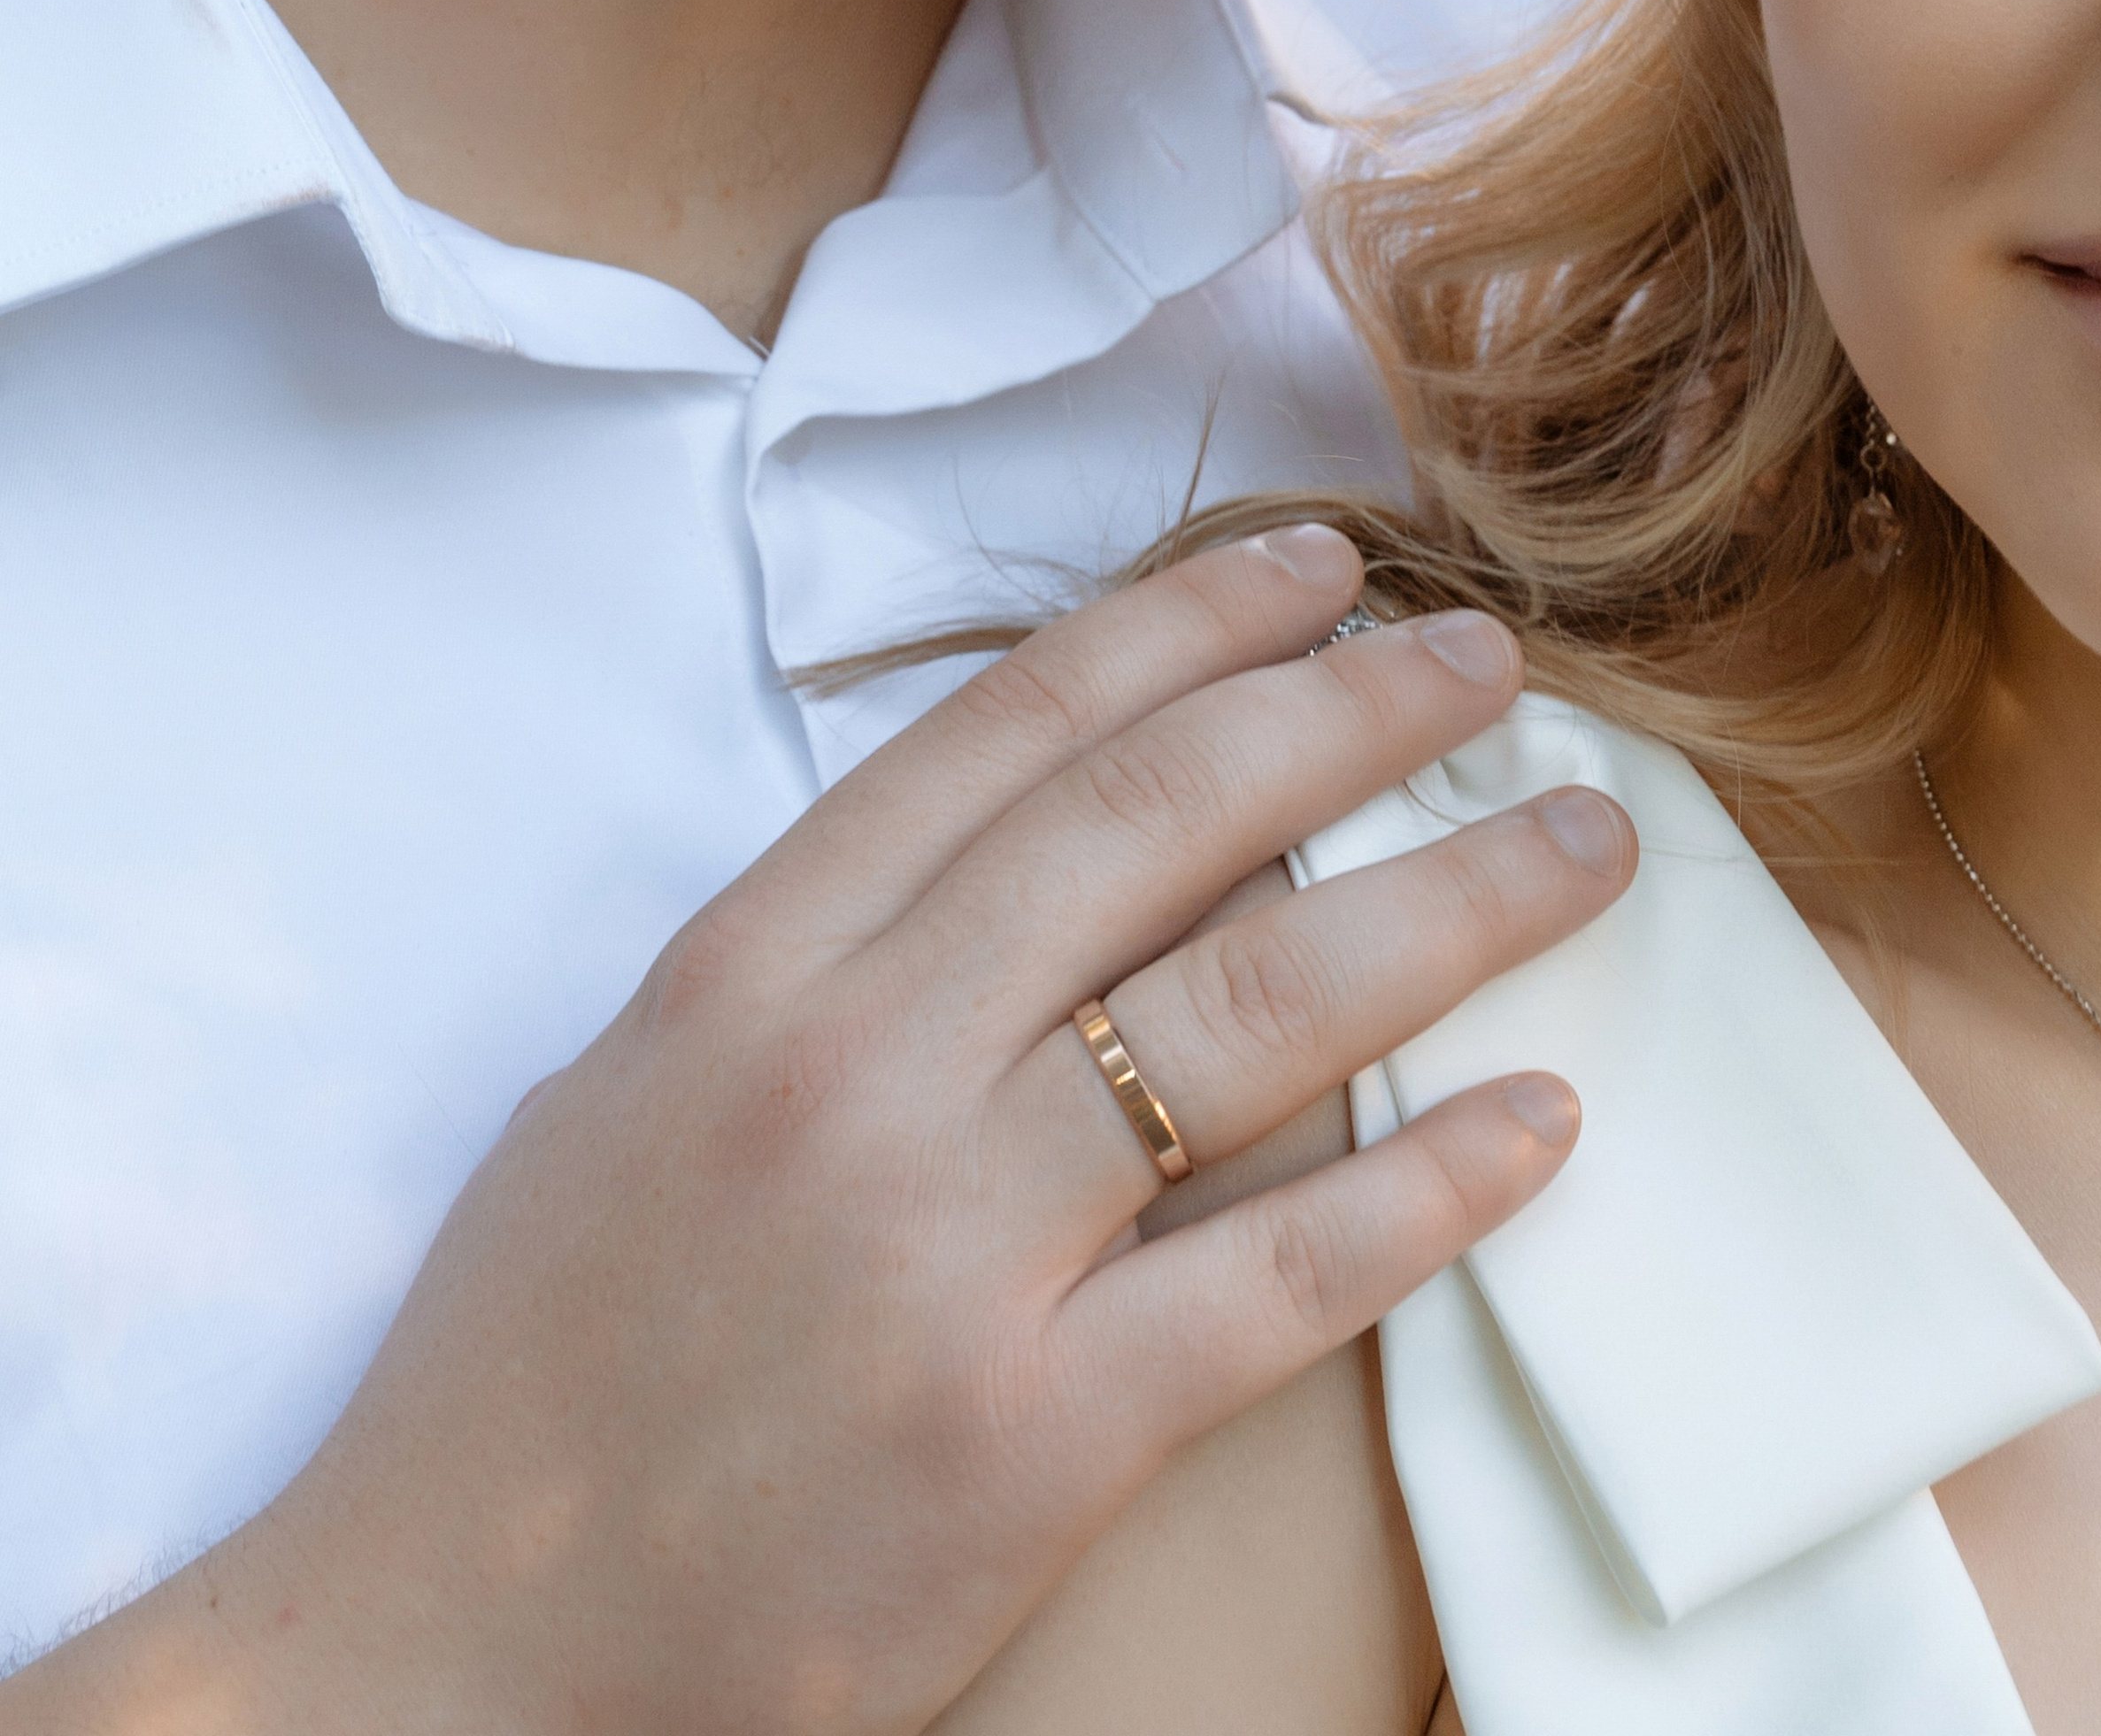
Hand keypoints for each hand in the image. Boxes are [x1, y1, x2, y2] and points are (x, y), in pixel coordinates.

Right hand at [7, 533, 1631, 1735]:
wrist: (428, 1653)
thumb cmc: (526, 1369)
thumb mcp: (629, 1090)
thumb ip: (813, 958)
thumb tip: (1006, 849)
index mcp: (748, 965)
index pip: (1010, 730)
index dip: (1184, 624)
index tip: (1315, 565)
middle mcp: (854, 1066)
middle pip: (1159, 825)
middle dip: (1350, 715)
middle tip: (1491, 663)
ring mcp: (945, 1250)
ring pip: (1252, 1015)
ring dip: (1447, 906)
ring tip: (1579, 840)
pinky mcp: (1024, 1438)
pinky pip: (1270, 1277)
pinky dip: (1429, 1191)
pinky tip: (1541, 1121)